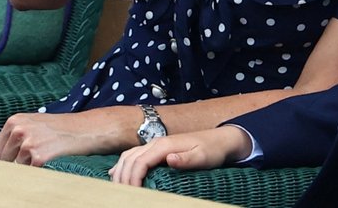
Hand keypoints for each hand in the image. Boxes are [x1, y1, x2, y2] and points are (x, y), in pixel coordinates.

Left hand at [0, 109, 135, 165]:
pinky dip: (39, 171)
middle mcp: (18, 130)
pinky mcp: (38, 157)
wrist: (89, 128)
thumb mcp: (35, 124)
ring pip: (16, 169)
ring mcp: (28, 144)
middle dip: (17, 164)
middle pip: (3, 162)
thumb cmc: (63, 128)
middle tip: (38, 157)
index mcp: (15, 121)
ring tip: (48, 155)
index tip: (20, 159)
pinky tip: (52, 160)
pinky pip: (29, 173)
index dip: (9, 158)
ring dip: (29, 168)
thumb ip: (16, 135)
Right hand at [109, 126, 251, 185]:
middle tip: (122, 197)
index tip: (133, 195)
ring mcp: (155, 144)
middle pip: (130, 159)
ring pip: (129, 156)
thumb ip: (186, 159)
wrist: (221, 139)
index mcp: (164, 144)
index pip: (140, 162)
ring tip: (118, 191)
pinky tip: (116, 175)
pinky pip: (133, 155)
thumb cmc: (212, 150)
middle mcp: (156, 142)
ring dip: (120, 172)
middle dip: (123, 178)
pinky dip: (123, 165)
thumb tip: (169, 159)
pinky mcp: (157, 148)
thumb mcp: (203, 157)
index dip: (132, 179)